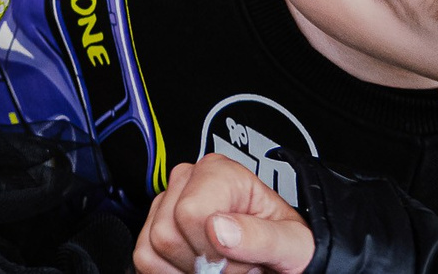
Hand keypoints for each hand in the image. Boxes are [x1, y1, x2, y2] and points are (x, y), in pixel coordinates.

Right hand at [134, 158, 313, 273]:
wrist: (281, 262)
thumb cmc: (288, 247)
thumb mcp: (293, 244)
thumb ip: (263, 236)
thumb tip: (219, 227)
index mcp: (220, 174)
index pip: (190, 213)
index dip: (213, 249)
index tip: (241, 258)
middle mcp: (188, 182)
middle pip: (167, 233)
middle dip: (204, 263)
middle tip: (237, 264)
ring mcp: (166, 204)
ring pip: (152, 246)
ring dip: (189, 269)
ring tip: (223, 264)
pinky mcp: (153, 229)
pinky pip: (144, 257)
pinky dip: (172, 273)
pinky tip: (201, 268)